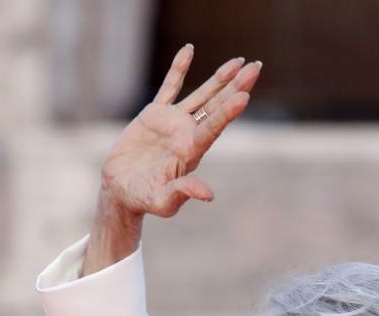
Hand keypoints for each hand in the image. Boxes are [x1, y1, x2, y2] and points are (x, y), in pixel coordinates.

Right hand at [100, 46, 262, 221]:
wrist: (121, 190)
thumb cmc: (143, 200)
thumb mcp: (163, 202)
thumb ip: (184, 193)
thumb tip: (208, 195)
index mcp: (191, 152)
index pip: (214, 128)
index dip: (228, 112)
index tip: (244, 95)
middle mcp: (187, 134)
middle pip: (217, 106)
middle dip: (236, 87)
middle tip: (256, 67)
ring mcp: (173, 122)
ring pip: (201, 95)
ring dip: (219, 78)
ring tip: (239, 61)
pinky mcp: (155, 114)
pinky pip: (170, 86)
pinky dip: (179, 68)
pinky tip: (189, 50)